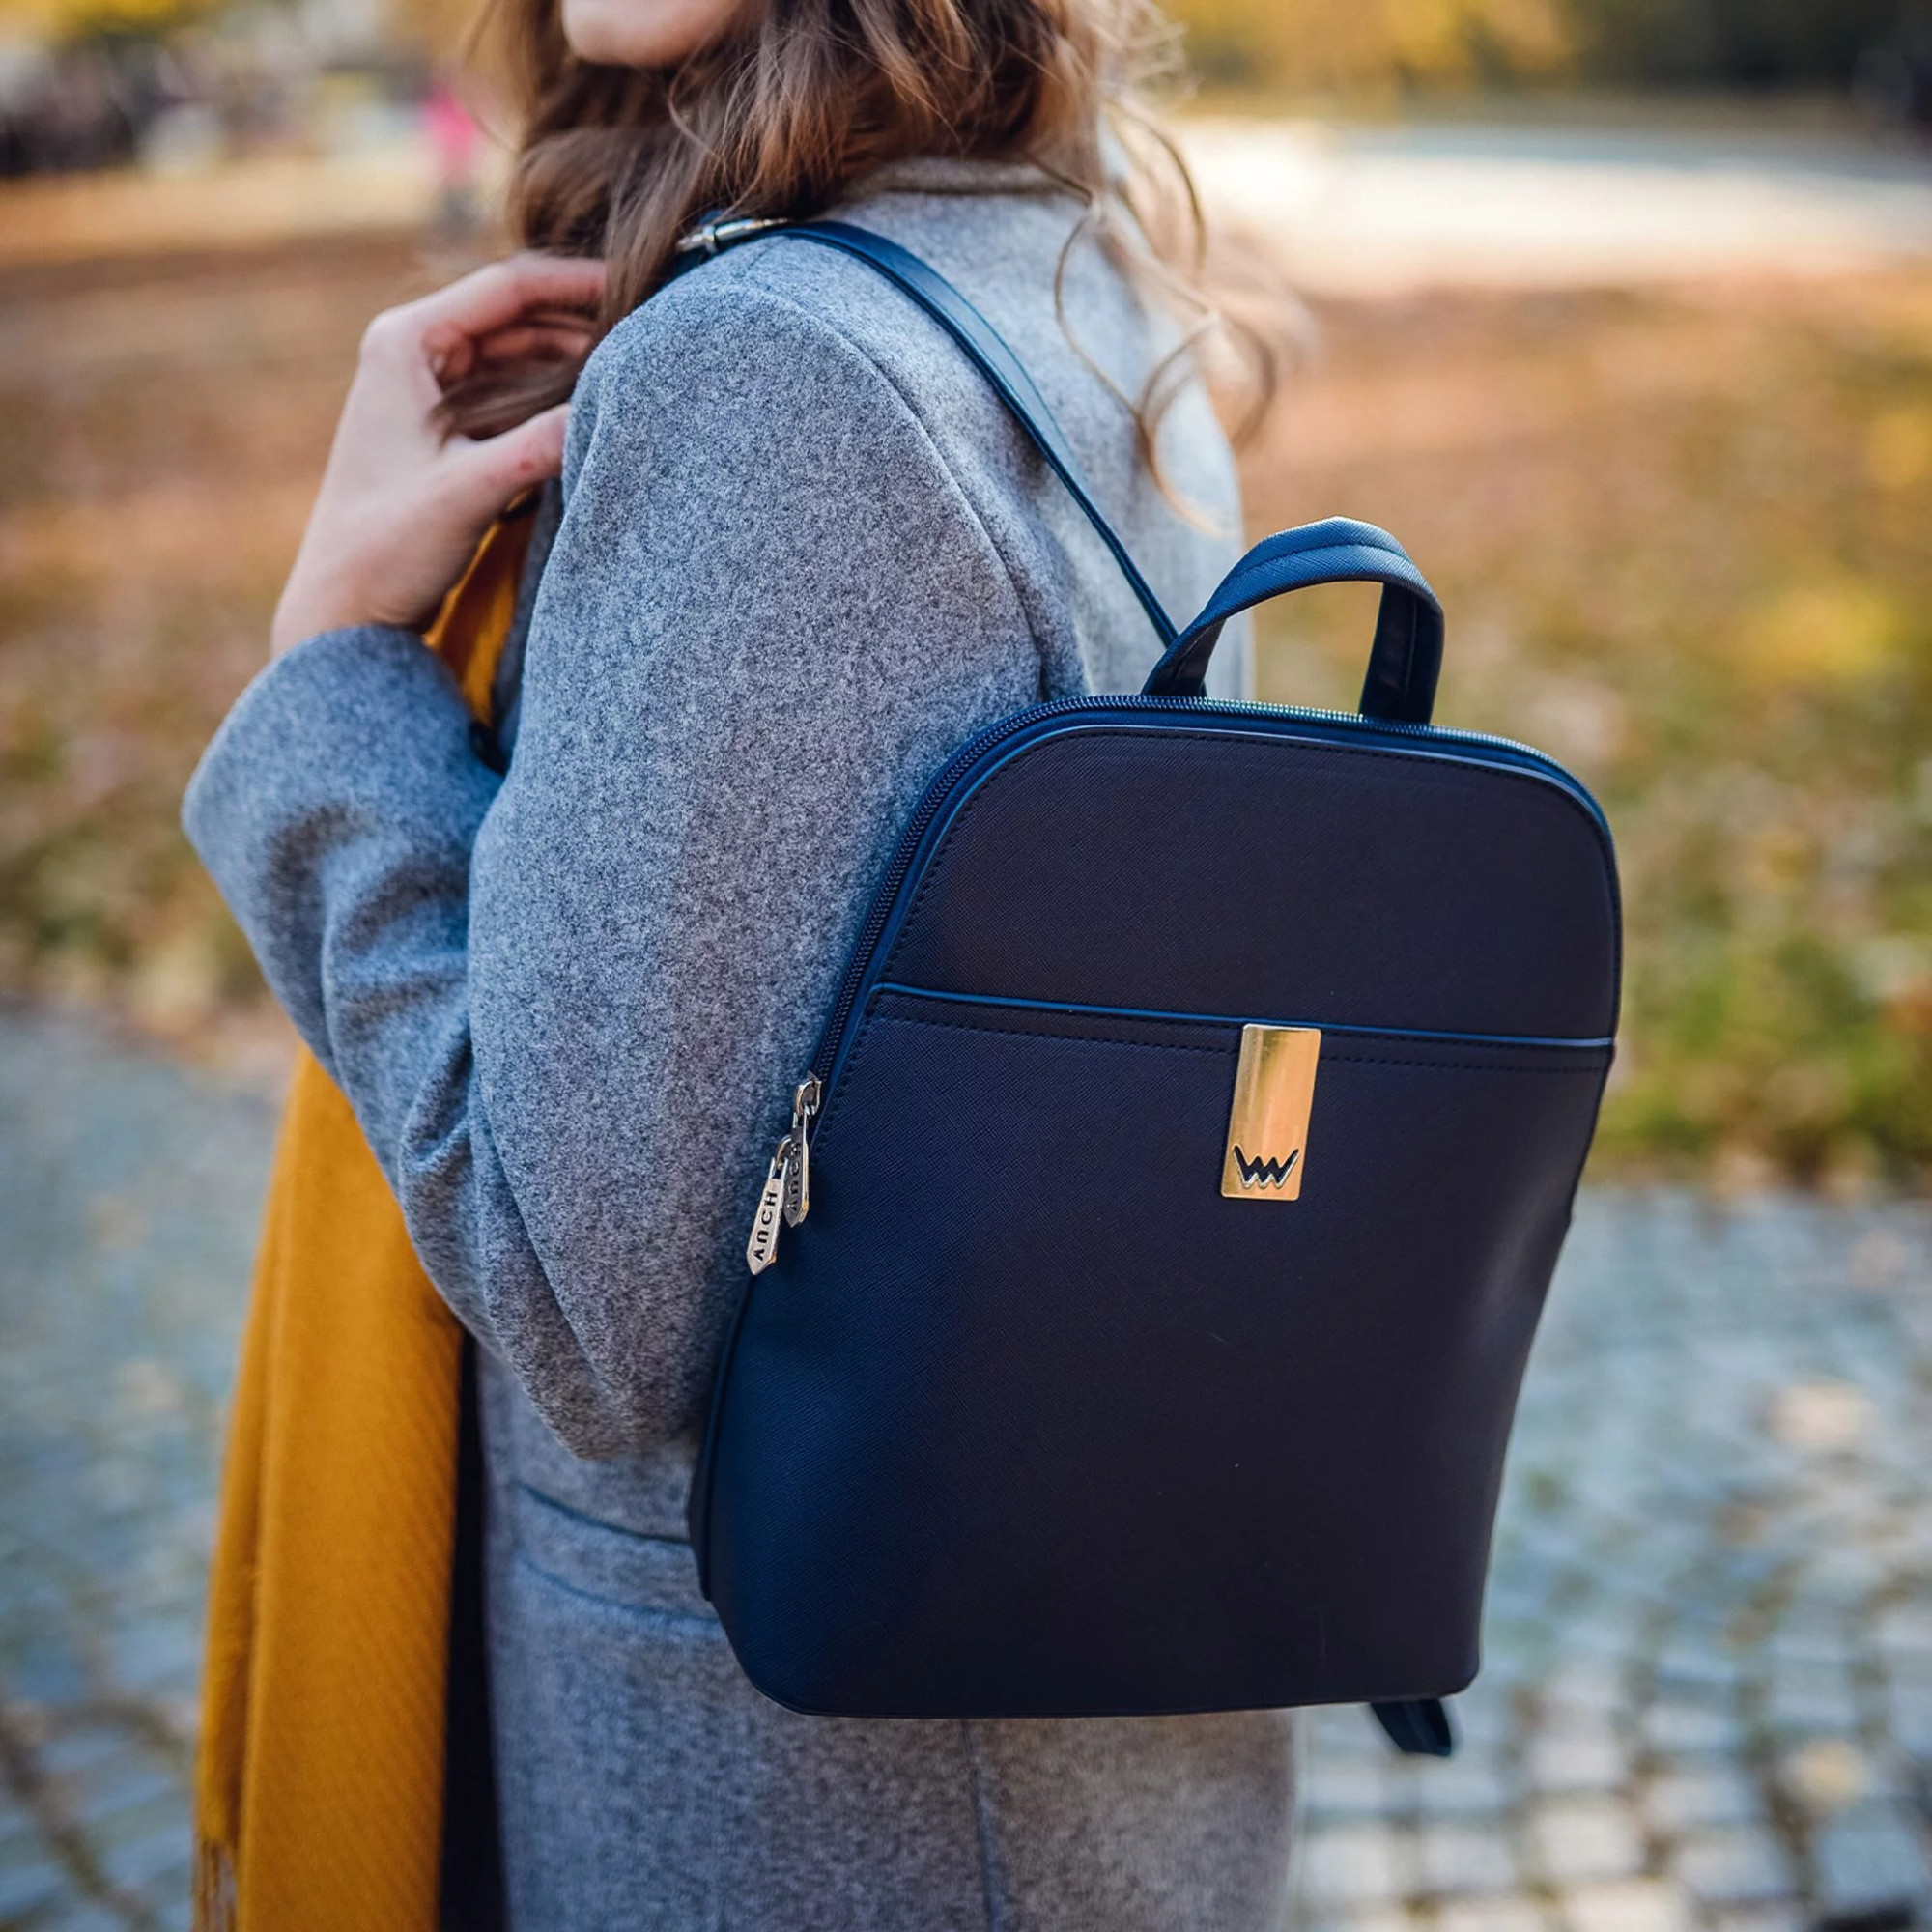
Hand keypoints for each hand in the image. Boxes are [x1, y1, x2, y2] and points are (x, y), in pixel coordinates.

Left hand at [270, 254, 605, 655]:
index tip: (643, 287)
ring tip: (636, 375)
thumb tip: (612, 410)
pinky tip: (599, 415)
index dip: (579, 283)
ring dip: (574, 364)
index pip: (509, 287)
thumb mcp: (470, 492)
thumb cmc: (384, 550)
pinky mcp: (446, 433)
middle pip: (520, 316)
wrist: (342, 613)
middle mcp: (415, 355)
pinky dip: (555, 400)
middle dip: (584, 324)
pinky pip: (514, 397)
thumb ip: (539, 447)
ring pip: (521, 356)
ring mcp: (430, 393)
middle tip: (653, 338)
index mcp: (405, 342)